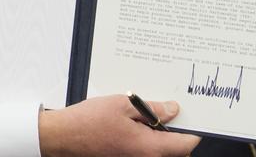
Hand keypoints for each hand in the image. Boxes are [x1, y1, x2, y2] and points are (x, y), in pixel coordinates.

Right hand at [39, 94, 199, 156]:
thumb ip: (152, 109)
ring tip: (144, 114)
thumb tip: (172, 110)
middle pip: (174, 151)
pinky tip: (132, 122)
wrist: (63, 136)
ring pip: (158, 150)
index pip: (185, 144)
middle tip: (166, 111)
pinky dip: (145, 139)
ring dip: (158, 135)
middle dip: (175, 132)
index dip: (192, 129)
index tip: (192, 117)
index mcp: (150, 148)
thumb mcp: (124, 104)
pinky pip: (144, 151)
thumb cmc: (89, 121)